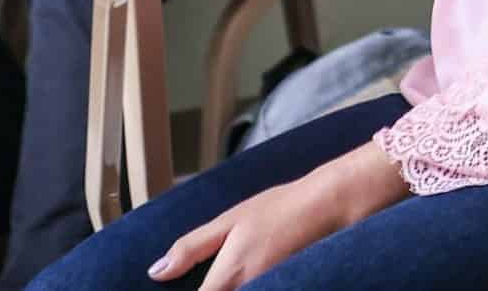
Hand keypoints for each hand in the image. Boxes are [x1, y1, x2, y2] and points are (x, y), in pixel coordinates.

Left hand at [149, 141, 410, 287]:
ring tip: (233, 273)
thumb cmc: (279, 208)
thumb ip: (191, 248)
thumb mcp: (230, 219)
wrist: (331, 205)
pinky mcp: (285, 290)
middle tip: (214, 274)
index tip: (179, 288)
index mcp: (227, 278)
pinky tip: (248, 279)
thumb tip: (156, 272)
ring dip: (230, 288)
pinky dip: (249, 289)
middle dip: (212, 290)